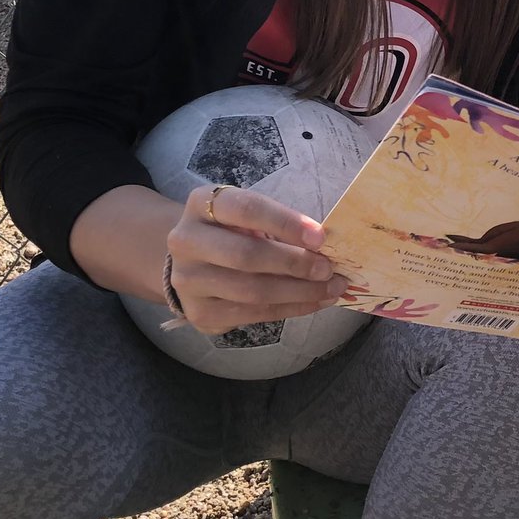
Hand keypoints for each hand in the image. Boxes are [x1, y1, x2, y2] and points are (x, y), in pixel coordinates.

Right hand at [165, 184, 347, 333]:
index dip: (285, 222)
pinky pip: (253, 314)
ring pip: (253, 290)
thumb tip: (322, 245)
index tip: (319, 237)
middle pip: (247, 255)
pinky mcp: (200, 313)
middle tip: (328, 268)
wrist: (191, 262)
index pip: (246, 209)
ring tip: (332, 288)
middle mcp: (186, 240)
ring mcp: (188, 280)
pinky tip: (314, 302)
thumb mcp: (244, 216)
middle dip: (295, 263)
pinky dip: (291, 308)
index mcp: (201, 204)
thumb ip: (275, 224)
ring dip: (300, 291)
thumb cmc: (231, 231)